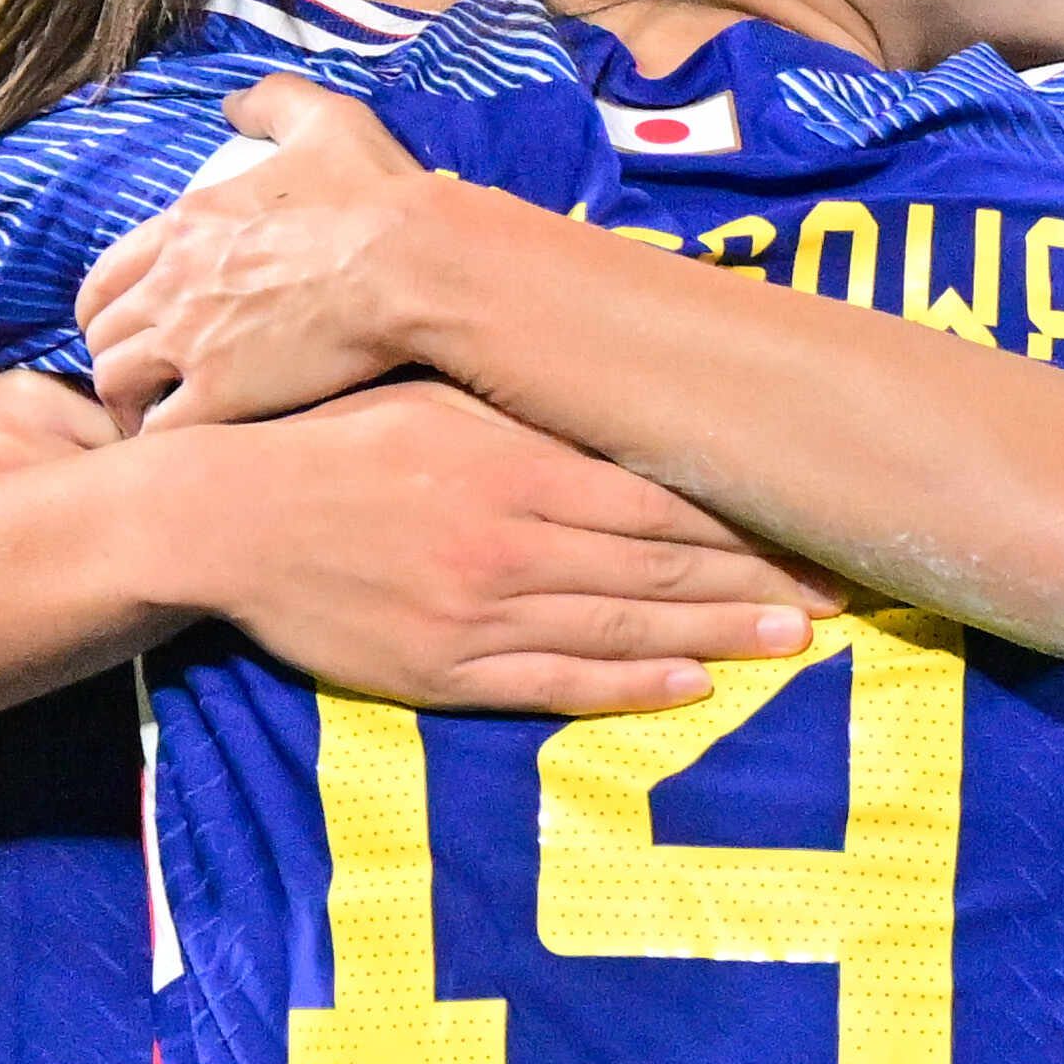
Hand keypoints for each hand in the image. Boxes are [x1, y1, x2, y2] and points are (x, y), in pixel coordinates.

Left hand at [75, 76, 451, 428]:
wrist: (413, 263)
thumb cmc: (377, 195)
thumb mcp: (325, 122)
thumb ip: (273, 103)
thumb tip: (234, 104)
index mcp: (187, 223)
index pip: (106, 274)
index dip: (104, 307)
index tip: (124, 328)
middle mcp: (172, 281)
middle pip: (102, 332)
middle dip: (113, 356)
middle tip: (142, 378)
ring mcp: (190, 340)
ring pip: (115, 381)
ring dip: (128, 402)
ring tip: (155, 419)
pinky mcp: (220, 393)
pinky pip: (157, 431)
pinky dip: (157, 441)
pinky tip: (183, 446)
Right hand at [184, 379, 829, 717]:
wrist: (224, 515)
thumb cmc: (335, 438)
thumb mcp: (436, 393)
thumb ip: (528, 399)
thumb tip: (618, 374)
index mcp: (514, 464)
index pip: (659, 498)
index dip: (744, 520)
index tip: (811, 527)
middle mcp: (509, 542)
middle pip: (660, 568)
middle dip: (758, 583)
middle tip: (839, 594)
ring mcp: (478, 615)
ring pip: (622, 631)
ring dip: (716, 638)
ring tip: (794, 644)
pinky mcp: (442, 671)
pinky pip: (554, 685)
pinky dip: (629, 689)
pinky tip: (690, 688)